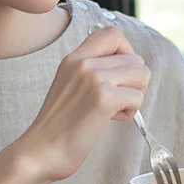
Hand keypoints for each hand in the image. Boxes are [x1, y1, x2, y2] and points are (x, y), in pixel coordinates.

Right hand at [19, 26, 149, 182]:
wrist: (41, 150)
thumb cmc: (58, 125)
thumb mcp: (68, 84)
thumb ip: (90, 70)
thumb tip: (127, 67)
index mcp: (74, 58)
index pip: (112, 33)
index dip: (127, 51)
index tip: (122, 73)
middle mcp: (84, 63)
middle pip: (135, 58)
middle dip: (133, 82)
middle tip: (116, 100)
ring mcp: (94, 79)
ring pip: (142, 75)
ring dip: (134, 96)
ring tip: (112, 110)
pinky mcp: (104, 99)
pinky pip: (137, 97)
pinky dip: (130, 112)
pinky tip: (110, 120)